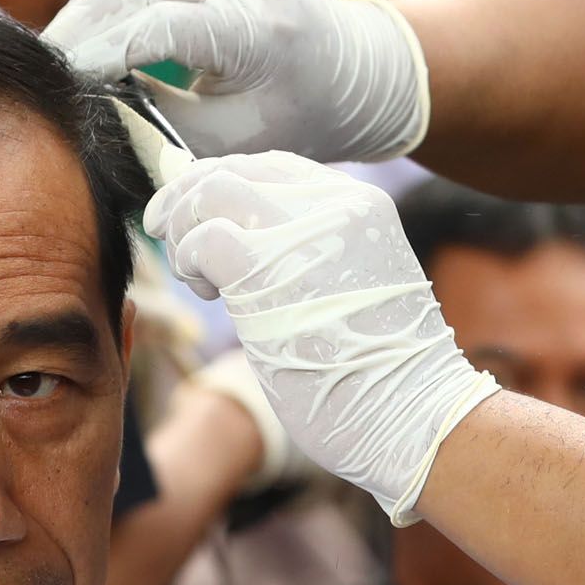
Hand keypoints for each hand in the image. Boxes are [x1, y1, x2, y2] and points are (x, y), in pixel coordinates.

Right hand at [44, 0, 430, 162]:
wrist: (355, 73)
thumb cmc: (297, 117)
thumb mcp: (232, 139)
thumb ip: (162, 118)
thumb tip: (92, 99)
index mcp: (255, 32)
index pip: (161, 28)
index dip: (105, 54)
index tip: (67, 82)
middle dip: (87, 29)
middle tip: (47, 66)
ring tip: (60, 41)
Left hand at [145, 153, 498, 523]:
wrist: (415, 416)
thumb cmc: (381, 373)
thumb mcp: (356, 286)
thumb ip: (308, 251)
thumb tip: (239, 237)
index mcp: (359, 205)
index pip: (271, 168)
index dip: (225, 185)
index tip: (200, 217)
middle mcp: (333, 204)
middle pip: (235, 170)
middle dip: (189, 198)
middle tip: (168, 233)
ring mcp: (300, 233)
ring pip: (210, 191)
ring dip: (185, 229)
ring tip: (199, 278)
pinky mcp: (266, 271)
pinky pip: (203, 238)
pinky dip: (189, 259)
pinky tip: (206, 291)